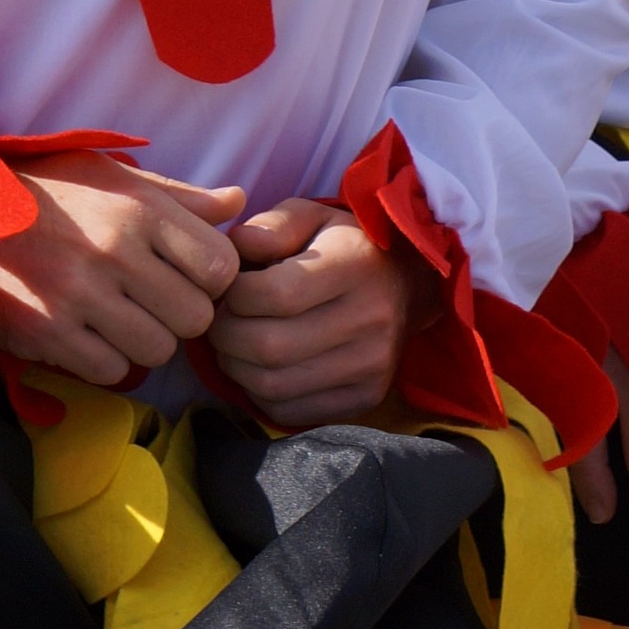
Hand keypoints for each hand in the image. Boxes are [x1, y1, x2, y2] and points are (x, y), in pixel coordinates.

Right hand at [0, 152, 243, 383]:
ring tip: (120, 319)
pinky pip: (112, 371)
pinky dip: (106, 361)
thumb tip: (239, 202)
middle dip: (181, 316)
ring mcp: (80, 297)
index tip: (190, 277)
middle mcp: (115, 252)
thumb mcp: (112, 176)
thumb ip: (179, 196)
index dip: (213, 279)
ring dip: (145, 342)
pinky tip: (88, 334)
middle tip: (154, 303)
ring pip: (157, 350)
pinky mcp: (47, 334)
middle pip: (196, 318)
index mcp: (139, 210)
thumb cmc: (43, 191)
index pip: (221, 266)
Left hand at [204, 198, 422, 428]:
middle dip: (226, 335)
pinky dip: (260, 393)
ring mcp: (370, 366)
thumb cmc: (347, 247)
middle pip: (269, 347)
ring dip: (236, 367)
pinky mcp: (363, 399)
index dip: (235, 294)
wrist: (408, 288)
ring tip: (236, 342)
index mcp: (356, 264)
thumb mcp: (314, 218)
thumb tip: (236, 247)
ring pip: (273, 386)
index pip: (276, 294)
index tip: (230, 287)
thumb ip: (273, 226)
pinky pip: (289, 410)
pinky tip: (261, 367)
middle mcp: (370, 319)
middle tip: (221, 320)